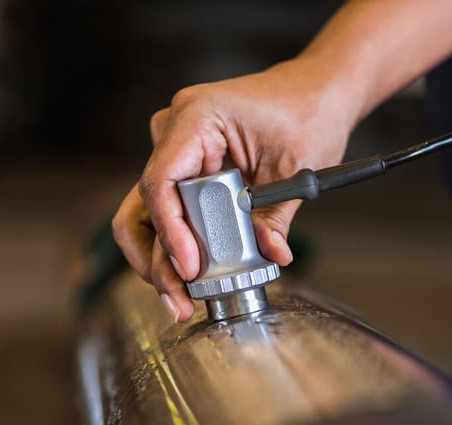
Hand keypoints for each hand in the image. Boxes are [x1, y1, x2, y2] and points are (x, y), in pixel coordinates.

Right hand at [112, 59, 352, 321]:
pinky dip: (173, 247)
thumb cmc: (307, 112)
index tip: (189, 268)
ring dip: (158, 260)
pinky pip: (164, 215)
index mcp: (195, 117)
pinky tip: (189, 277)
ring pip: (143, 216)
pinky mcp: (181, 173)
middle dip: (156, 260)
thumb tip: (269, 257)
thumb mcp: (298, 167)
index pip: (160, 181)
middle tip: (178, 299)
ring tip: (179, 298)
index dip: (169, 231)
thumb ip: (275, 217)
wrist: (314, 93)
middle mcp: (172, 134)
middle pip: (141, 206)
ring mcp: (172, 153)